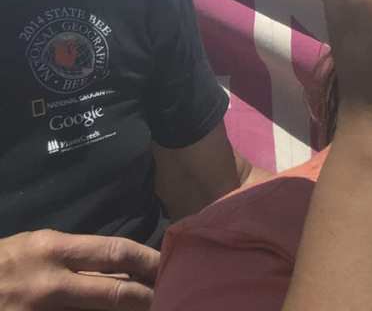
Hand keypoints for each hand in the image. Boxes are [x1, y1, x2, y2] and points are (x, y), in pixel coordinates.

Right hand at [0, 229, 157, 309]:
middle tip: (173, 298)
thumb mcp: (34, 247)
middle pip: (114, 291)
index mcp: (52, 250)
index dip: (148, 260)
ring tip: (150, 309)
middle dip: (148, 296)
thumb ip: (75, 256)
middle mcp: (49, 283)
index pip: (115, 251)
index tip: (171, 266)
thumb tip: (122, 266)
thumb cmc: (0, 264)